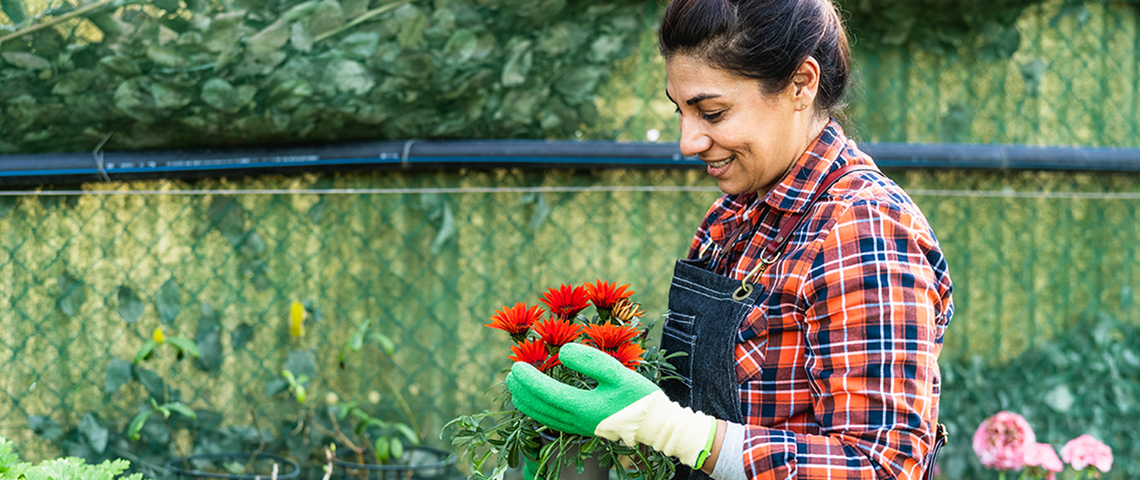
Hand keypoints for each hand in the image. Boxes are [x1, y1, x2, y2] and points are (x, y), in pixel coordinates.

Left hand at [506, 343, 715, 467]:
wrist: (656, 425)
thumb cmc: (640, 397)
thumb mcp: (616, 372)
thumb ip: (589, 360)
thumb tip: (561, 352)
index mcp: (582, 406)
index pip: (546, 392)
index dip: (528, 379)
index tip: (516, 365)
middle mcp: (576, 420)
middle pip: (539, 407)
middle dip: (522, 390)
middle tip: (511, 374)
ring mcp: (579, 426)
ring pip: (543, 417)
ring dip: (527, 402)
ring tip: (515, 389)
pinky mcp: (584, 427)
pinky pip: (552, 421)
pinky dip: (538, 411)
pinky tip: (537, 403)